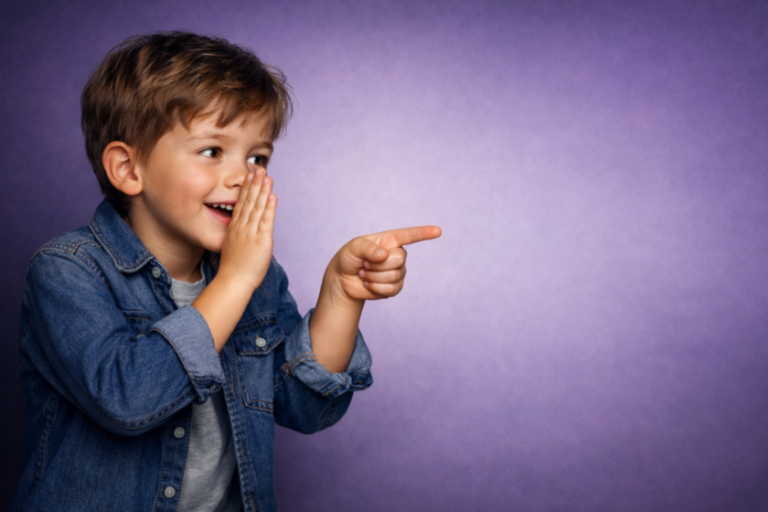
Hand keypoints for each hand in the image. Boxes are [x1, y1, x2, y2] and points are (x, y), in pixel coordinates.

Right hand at [218, 170, 276, 290]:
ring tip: (266, 176)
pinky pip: (266, 220)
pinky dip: (269, 207)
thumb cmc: (234, 269)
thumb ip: (239, 236)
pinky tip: (272, 195)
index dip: (246, 188)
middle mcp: (242, 227)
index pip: (241, 203)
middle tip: (259, 169)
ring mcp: (251, 232)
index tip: (250, 176)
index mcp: (235, 228)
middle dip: (254, 184)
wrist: (234, 281)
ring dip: (262, 190)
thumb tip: (244, 231)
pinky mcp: (261, 240)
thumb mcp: (233, 247)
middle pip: (248, 201)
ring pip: (257, 207)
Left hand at [326, 226, 441, 302]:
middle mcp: (397, 255)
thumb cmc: (349, 257)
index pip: (410, 236)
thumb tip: (384, 255)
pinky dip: (375, 288)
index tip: (437, 231)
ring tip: (364, 273)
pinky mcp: (395, 287)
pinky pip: (391, 290)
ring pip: (393, 276)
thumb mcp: (354, 247)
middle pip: (398, 259)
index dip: (424, 233)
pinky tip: (368, 284)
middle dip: (377, 264)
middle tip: (365, 263)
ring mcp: (398, 272)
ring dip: (373, 277)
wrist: (343, 279)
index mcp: (390, 240)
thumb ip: (368, 248)